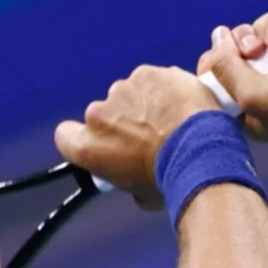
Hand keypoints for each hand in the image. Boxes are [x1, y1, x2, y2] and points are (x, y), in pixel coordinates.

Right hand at [54, 64, 218, 208]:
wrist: (202, 153)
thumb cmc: (170, 180)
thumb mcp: (139, 194)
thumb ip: (124, 176)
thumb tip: (132, 173)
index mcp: (88, 148)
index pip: (65, 137)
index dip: (82, 139)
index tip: (102, 144)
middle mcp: (98, 114)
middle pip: (102, 114)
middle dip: (121, 122)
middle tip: (150, 136)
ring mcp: (123, 89)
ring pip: (128, 95)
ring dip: (144, 104)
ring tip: (172, 119)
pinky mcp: (147, 73)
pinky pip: (152, 81)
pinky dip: (164, 89)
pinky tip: (182, 104)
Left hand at [200, 0, 267, 149]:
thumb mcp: (253, 98)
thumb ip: (226, 69)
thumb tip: (217, 36)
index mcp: (248, 102)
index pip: (217, 72)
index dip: (215, 58)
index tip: (220, 55)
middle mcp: (266, 79)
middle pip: (237, 44)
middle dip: (243, 40)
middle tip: (257, 50)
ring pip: (262, 26)